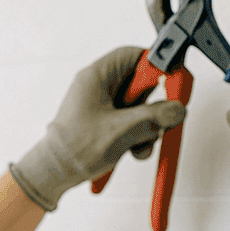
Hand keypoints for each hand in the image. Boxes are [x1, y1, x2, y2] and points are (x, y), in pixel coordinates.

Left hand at [9, 47, 186, 211]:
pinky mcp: (106, 123)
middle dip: (154, 106)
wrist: (53, 175)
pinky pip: (132, 123)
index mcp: (96, 77)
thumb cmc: (72, 150)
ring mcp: (103, 106)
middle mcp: (99, 88)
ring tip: (140, 143)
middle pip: (140, 85)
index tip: (173, 79)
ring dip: (147, 127)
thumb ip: (153, 118)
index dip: (157, 65)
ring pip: (139, 108)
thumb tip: (176, 110)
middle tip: (161, 118)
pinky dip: (138, 136)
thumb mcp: (121, 131)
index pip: (133, 56)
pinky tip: (133, 150)